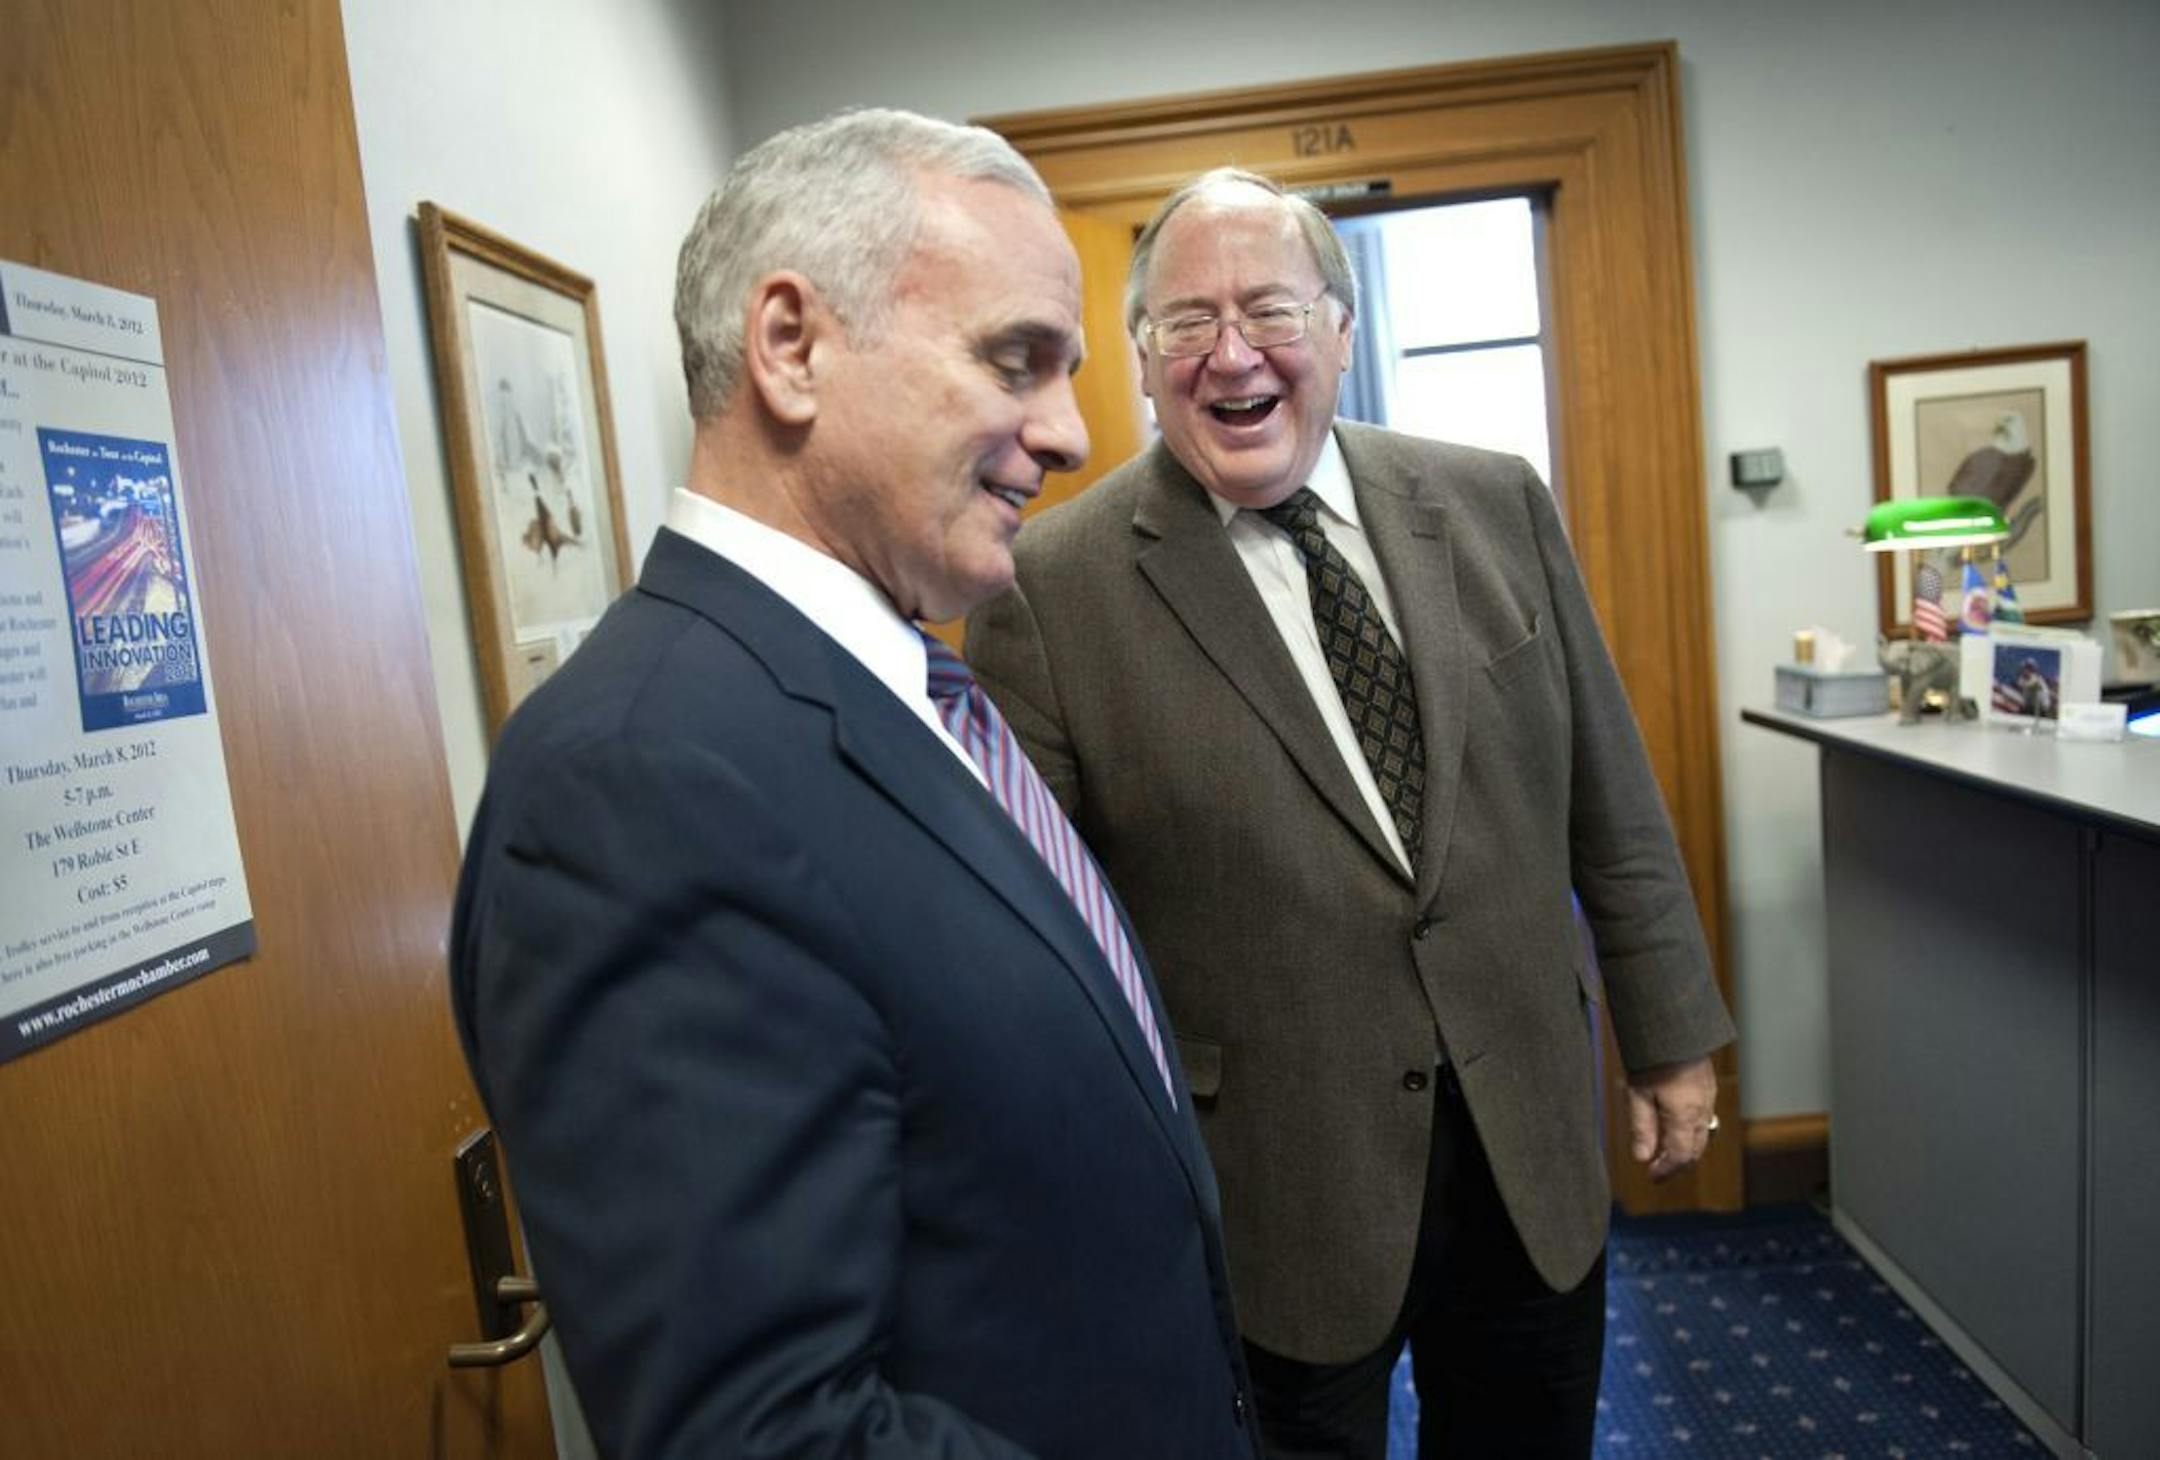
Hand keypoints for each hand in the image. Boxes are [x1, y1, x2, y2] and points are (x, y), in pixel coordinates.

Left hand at [1626, 1056, 1718, 1180]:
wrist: (1674, 1026)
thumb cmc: (1653, 1058)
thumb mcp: (1638, 1093)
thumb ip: (1641, 1128)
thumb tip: (1642, 1158)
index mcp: (1686, 1115)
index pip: (1681, 1155)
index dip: (1667, 1169)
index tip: (1652, 1175)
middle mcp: (1702, 1110)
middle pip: (1695, 1149)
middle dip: (1677, 1163)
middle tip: (1658, 1169)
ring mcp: (1708, 1098)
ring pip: (1702, 1135)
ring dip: (1685, 1148)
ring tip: (1664, 1150)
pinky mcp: (1707, 1087)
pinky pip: (1704, 1119)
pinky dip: (1691, 1131)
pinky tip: (1674, 1126)